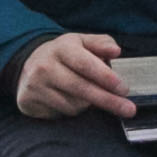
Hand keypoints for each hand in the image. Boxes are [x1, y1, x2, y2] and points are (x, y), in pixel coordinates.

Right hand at [16, 30, 134, 118]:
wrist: (28, 64)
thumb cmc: (64, 55)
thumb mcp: (82, 42)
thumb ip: (101, 43)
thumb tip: (115, 50)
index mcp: (61, 48)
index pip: (85, 64)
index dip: (106, 78)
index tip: (124, 89)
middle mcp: (45, 66)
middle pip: (81, 88)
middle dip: (108, 100)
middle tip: (128, 109)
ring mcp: (35, 85)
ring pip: (74, 105)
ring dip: (89, 105)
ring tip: (89, 96)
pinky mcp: (29, 101)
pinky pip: (61, 113)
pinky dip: (73, 110)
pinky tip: (72, 101)